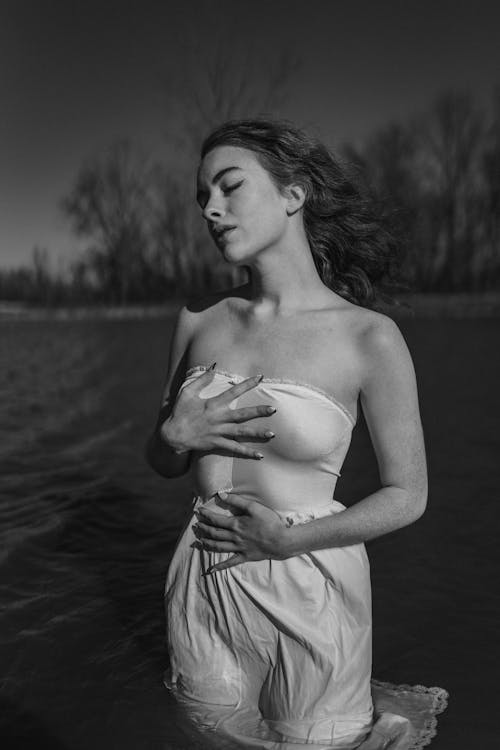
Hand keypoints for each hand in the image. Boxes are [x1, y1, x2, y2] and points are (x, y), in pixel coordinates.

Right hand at [161, 366, 276, 457]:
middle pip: (243, 414)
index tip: (260, 377)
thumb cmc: (180, 412)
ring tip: (272, 434)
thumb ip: (202, 380)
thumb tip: (214, 366)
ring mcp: (218, 432)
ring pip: (241, 432)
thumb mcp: (188, 392)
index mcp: (213, 404)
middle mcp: (218, 418)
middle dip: (259, 411)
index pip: (234, 392)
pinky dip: (247, 452)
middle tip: (274, 409)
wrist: (173, 435)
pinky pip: (234, 448)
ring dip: (257, 433)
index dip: (247, 384)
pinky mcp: (216, 443)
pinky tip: (259, 455)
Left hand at [193, 491, 287, 572]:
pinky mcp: (244, 556)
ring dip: (208, 543)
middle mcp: (234, 537)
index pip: (216, 520)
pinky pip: (229, 563)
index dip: (206, 515)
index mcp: (236, 524)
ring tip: (200, 540)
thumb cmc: (269, 522)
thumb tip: (221, 495)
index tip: (199, 512)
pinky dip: (220, 567)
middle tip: (197, 525)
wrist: (281, 540)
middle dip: (204, 529)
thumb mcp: (254, 507)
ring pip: (218, 547)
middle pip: (214, 533)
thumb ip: (237, 501)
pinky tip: (211, 569)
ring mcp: (238, 548)